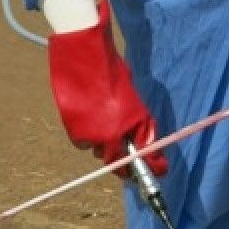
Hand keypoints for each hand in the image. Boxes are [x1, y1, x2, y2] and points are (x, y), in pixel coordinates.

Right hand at [46, 0, 167, 176]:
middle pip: (116, 162)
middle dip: (121, 160)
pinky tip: (88, 119)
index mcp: (131, 127)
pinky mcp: (71, 128)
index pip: (142, 160)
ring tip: (102, 123)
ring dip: (102, 144)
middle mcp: (110, 135)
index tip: (157, 172)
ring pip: (97, 151)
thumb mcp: (134, 102)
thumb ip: (141, 128)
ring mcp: (89, 133)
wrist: (85, 56)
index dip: (151, 169)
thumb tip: (148, 148)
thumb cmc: (113, 75)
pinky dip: (85, 136)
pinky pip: (81, 142)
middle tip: (123, 152)